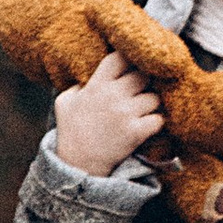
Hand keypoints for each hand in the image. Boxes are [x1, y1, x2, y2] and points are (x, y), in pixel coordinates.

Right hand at [52, 50, 165, 179]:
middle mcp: (113, 95)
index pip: (120, 57)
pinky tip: (149, 124)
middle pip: (143, 75)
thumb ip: (78, 85)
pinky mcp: (136, 132)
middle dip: (145, 82)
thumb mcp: (64, 102)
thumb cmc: (70, 132)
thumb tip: (90, 76)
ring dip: (152, 103)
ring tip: (146, 109)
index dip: (128, 58)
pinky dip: (157, 122)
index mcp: (97, 85)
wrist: (77, 164)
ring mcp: (126, 114)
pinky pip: (159, 119)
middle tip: (142, 90)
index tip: (131, 65)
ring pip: (154, 97)